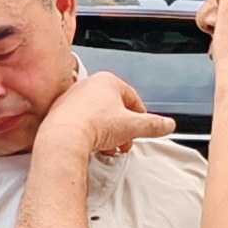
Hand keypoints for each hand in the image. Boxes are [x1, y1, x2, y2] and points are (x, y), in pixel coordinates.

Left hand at [41, 71, 173, 158]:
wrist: (63, 137)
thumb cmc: (94, 125)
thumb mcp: (132, 126)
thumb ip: (152, 125)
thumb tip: (167, 125)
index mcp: (108, 80)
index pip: (133, 98)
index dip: (140, 117)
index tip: (142, 130)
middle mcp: (88, 84)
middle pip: (114, 108)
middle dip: (122, 128)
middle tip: (125, 143)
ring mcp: (72, 97)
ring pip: (97, 115)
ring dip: (107, 133)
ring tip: (108, 147)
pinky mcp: (60, 112)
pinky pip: (81, 121)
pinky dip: (89, 133)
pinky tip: (92, 145)